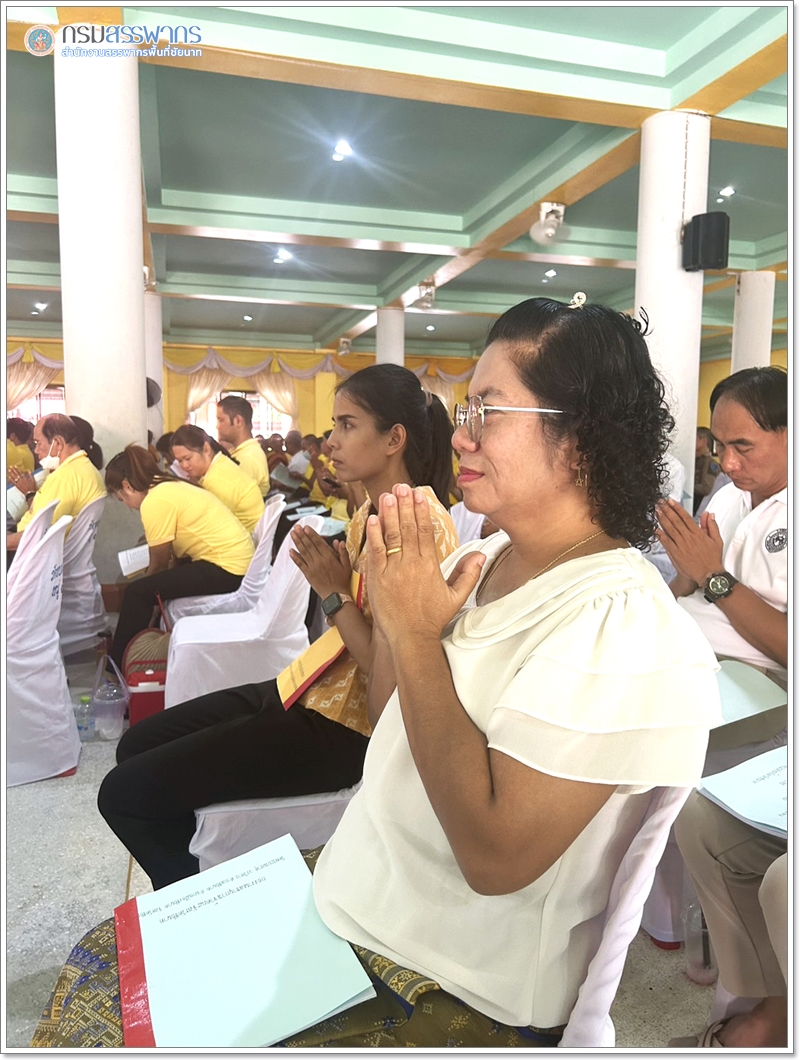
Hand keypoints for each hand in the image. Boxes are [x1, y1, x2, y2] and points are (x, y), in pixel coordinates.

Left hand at [8, 468, 35, 494]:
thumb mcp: (33, 480)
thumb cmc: (32, 487)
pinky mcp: (18, 486)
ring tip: (9, 470)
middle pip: (17, 474)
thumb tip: (28, 471)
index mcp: (25, 478)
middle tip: (11, 467)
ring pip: (14, 477)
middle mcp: (21, 480)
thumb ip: (30, 475)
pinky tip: (9, 477)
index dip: (17, 469)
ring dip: (11, 473)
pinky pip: (14, 482)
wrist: (30, 493)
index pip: (20, 472)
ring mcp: (19, 483)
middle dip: (13, 470)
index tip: (15, 466)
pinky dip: (11, 479)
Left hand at [289, 524, 351, 597]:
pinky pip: (300, 564)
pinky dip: (295, 557)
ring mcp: (313, 568)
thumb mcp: (347, 565)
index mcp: (329, 558)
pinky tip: (291, 551)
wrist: (336, 596)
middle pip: (309, 545)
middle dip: (302, 535)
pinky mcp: (308, 574)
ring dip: (297, 542)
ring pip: (303, 552)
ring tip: (292, 534)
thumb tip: (339, 542)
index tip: (306, 527)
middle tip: (297, 527)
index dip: (312, 534)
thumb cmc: (342, 581)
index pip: (319, 543)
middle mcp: (319, 561)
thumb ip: (343, 553)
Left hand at [365, 483, 484, 642]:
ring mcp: (393, 571)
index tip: (419, 494)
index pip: (425, 532)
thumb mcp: (456, 597)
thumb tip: (480, 555)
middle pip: (407, 528)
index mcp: (430, 566)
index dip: (421, 510)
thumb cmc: (432, 619)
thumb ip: (469, 574)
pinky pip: (376, 552)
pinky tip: (373, 518)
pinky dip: (374, 535)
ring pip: (391, 536)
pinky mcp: (377, 579)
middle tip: (402, 486)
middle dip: (405, 505)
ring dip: (389, 513)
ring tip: (388, 494)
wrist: (410, 638)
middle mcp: (412, 565)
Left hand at [655, 499, 724, 584]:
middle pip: (675, 521)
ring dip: (662, 519)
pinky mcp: (675, 553)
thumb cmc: (712, 559)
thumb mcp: (717, 540)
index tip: (670, 501)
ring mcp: (681, 545)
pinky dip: (659, 534)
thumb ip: (711, 526)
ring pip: (669, 529)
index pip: (685, 517)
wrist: (708, 575)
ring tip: (656, 510)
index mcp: (698, 533)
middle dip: (667, 510)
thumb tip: (709, 514)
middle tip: (659, 502)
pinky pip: (666, 541)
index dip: (677, 508)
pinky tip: (654, 528)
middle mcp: (688, 537)